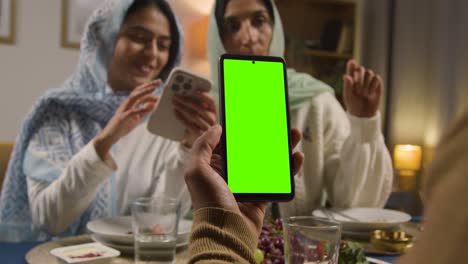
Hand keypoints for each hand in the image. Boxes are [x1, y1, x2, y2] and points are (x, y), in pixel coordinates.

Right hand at [94, 80, 160, 158]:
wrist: (110, 136)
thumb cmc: (123, 126)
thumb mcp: (136, 117)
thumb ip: (144, 111)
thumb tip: (153, 104)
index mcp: (129, 104)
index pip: (139, 92)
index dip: (148, 86)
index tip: (158, 82)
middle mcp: (126, 104)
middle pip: (137, 91)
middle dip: (148, 85)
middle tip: (159, 81)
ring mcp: (123, 110)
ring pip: (133, 98)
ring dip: (144, 92)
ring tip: (153, 89)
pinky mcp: (122, 118)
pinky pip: (131, 112)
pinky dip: (141, 109)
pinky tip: (149, 107)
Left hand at [173, 92, 216, 147]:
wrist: (194, 136)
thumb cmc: (194, 117)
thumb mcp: (196, 108)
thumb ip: (192, 100)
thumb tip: (182, 91)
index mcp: (212, 109)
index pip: (210, 101)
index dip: (203, 95)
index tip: (193, 91)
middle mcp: (211, 118)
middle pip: (200, 108)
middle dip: (187, 101)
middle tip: (176, 96)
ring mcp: (206, 127)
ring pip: (194, 116)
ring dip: (183, 108)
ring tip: (174, 103)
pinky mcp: (198, 134)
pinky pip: (189, 125)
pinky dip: (181, 117)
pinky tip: (175, 112)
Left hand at [184, 125, 303, 236]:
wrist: (225, 231)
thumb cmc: (208, 201)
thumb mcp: (196, 170)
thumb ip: (203, 146)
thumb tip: (216, 128)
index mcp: (214, 166)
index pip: (228, 142)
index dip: (239, 129)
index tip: (252, 116)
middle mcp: (231, 173)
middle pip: (251, 148)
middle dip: (265, 135)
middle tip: (278, 122)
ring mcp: (248, 183)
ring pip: (267, 160)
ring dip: (281, 147)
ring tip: (293, 135)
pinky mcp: (262, 194)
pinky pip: (278, 178)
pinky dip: (289, 168)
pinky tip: (297, 156)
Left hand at [343, 60, 382, 117]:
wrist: (364, 114)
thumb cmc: (353, 104)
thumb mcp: (348, 96)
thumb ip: (347, 86)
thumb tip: (346, 76)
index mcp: (351, 79)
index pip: (351, 68)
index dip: (351, 64)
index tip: (352, 62)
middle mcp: (360, 78)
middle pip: (361, 69)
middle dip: (359, 78)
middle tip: (357, 90)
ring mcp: (369, 80)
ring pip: (369, 72)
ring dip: (366, 83)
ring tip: (363, 94)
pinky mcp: (377, 84)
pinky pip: (377, 78)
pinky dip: (373, 86)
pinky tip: (370, 94)